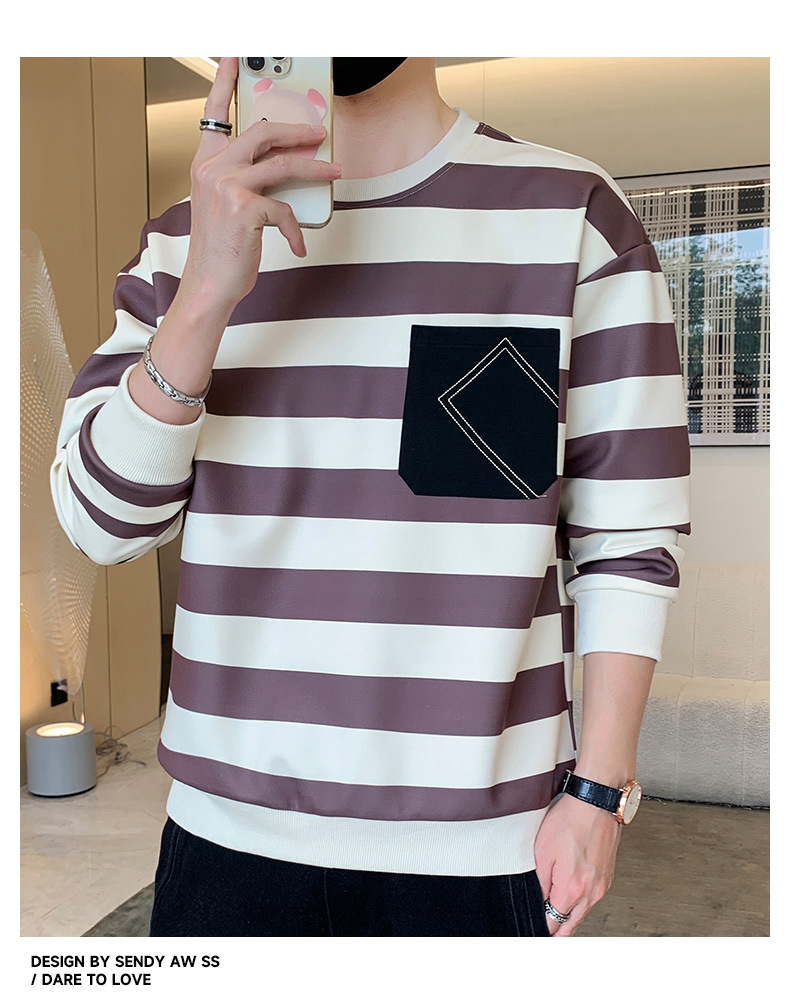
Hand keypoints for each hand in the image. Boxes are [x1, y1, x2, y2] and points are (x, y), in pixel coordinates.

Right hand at [181, 56, 341, 313]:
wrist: (208, 285)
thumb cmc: (221, 250)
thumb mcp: (225, 208)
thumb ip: (244, 181)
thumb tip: (285, 168)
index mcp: (205, 165)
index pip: (214, 115)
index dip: (223, 83)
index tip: (233, 59)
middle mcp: (212, 170)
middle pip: (262, 132)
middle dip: (296, 130)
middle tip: (318, 133)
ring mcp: (226, 187)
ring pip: (282, 165)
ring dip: (314, 169)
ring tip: (333, 172)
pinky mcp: (244, 209)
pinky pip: (285, 209)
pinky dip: (296, 229)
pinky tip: (298, 245)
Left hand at [533, 791, 621, 935]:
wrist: (596, 802)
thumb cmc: (570, 820)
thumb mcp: (542, 851)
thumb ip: (539, 883)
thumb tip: (539, 901)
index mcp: (572, 889)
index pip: (555, 923)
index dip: (543, 929)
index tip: (535, 931)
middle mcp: (591, 892)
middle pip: (572, 925)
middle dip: (557, 930)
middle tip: (546, 933)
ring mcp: (602, 885)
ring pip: (583, 912)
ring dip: (569, 915)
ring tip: (555, 914)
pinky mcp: (607, 876)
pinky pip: (592, 898)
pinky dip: (581, 901)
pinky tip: (571, 894)